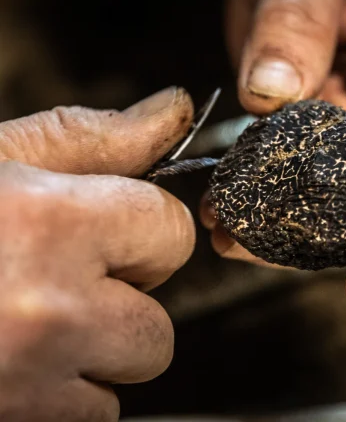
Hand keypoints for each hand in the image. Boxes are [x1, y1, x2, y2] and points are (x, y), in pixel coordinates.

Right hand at [0, 87, 194, 420]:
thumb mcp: (1, 157)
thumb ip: (98, 139)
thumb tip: (171, 111)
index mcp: (48, 225)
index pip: (171, 232)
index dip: (150, 228)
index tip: (123, 229)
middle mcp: (45, 314)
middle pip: (159, 324)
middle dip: (127, 297)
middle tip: (70, 273)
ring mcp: (24, 386)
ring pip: (124, 378)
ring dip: (96, 350)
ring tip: (36, 317)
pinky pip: (87, 419)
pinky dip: (63, 391)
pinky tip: (16, 357)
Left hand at [203, 0, 345, 310]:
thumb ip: (294, 24)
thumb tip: (272, 92)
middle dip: (320, 237)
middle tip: (255, 248)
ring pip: (326, 192)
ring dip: (278, 221)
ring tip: (227, 234)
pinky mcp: (310, 125)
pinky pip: (289, 170)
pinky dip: (258, 193)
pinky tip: (223, 207)